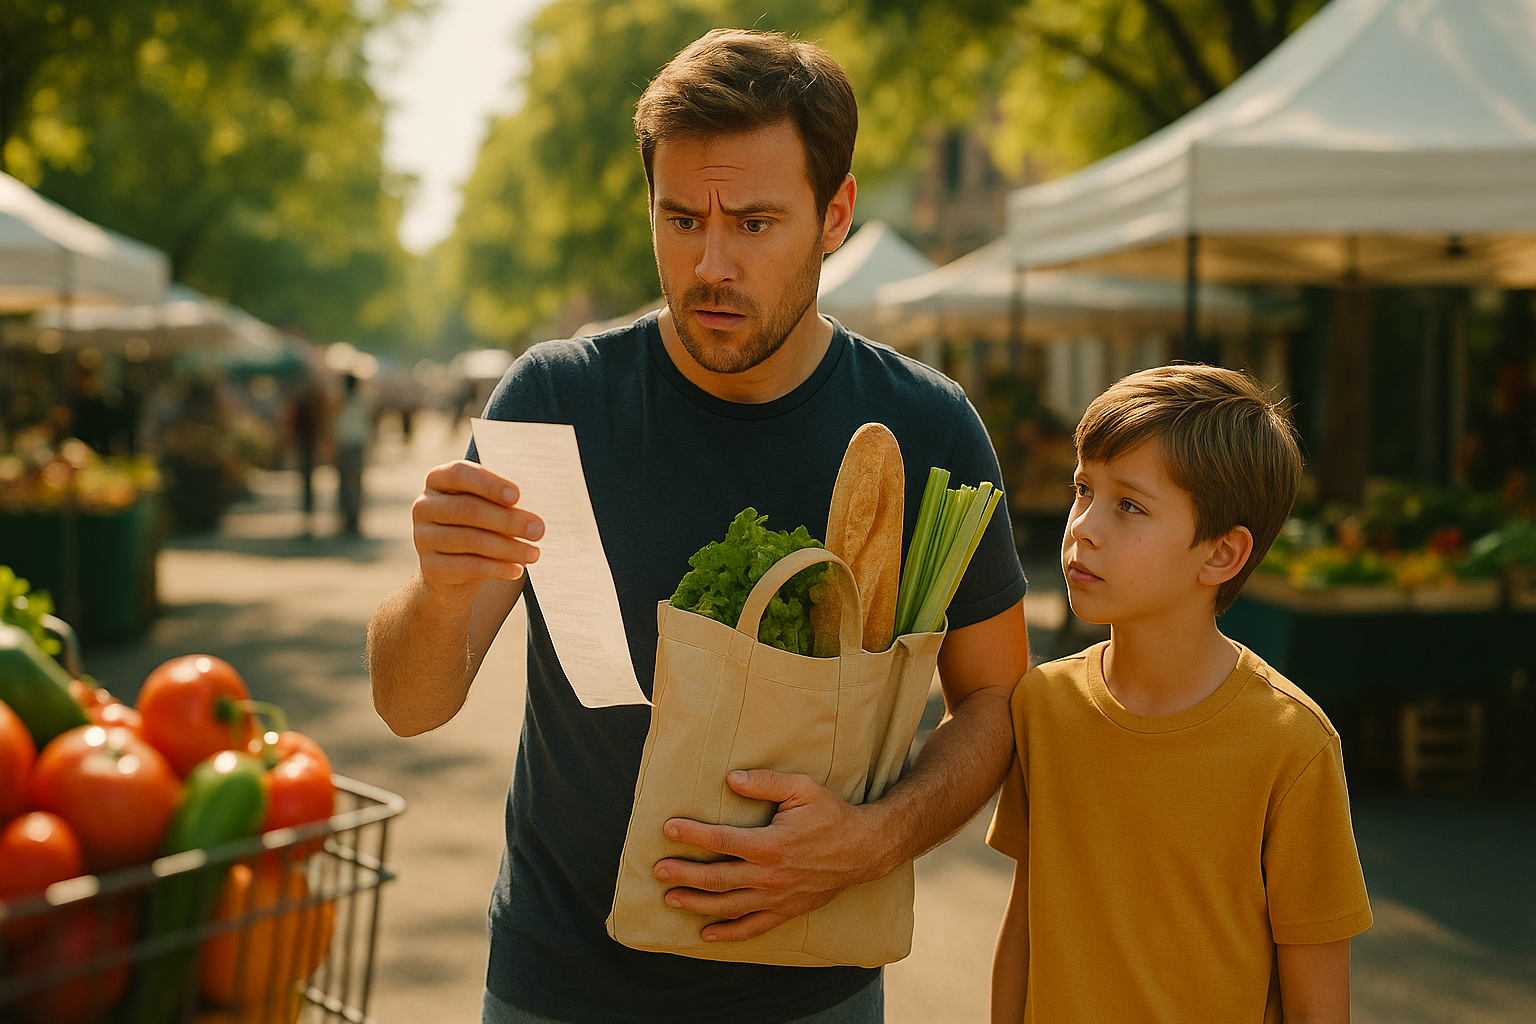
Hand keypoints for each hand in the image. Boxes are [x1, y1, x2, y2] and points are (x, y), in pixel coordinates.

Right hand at [412, 460, 544, 603]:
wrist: (454, 571)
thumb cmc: (480, 526)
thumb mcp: (488, 507)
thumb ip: (503, 500)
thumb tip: (537, 506)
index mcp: (438, 480)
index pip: (459, 473)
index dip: (488, 484)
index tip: (517, 496)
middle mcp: (425, 506)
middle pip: (468, 509)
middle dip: (508, 520)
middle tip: (539, 530)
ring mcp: (423, 538)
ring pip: (469, 540)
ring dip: (508, 547)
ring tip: (534, 553)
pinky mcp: (430, 568)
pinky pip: (467, 567)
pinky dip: (497, 568)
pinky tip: (517, 569)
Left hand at [654, 769, 891, 942]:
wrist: (863, 849)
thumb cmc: (831, 814)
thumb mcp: (802, 788)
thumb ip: (765, 782)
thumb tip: (730, 778)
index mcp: (771, 844)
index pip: (721, 841)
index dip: (691, 835)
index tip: (668, 828)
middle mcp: (770, 876)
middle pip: (717, 878)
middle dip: (684, 874)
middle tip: (658, 870)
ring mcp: (777, 898)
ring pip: (728, 906)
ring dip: (696, 904)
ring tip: (671, 899)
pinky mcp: (786, 911)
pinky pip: (752, 928)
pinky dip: (728, 934)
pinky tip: (706, 935)